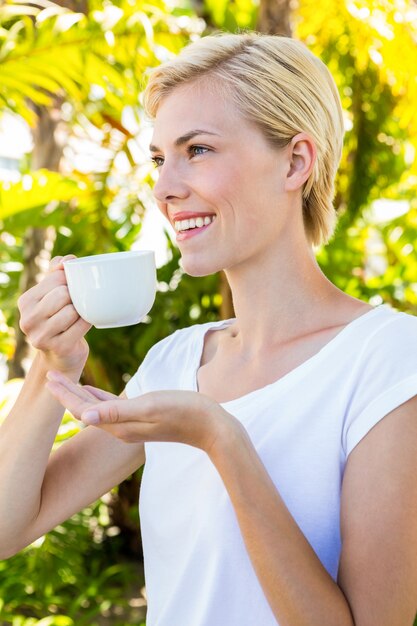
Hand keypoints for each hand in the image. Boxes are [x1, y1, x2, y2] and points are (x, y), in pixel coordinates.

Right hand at [18, 255, 91, 374]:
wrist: (61, 354)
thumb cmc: (59, 317)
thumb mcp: (53, 293)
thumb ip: (58, 271)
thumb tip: (68, 259)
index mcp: (25, 301)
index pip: (55, 278)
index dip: (70, 280)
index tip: (72, 288)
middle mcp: (28, 319)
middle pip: (63, 294)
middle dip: (75, 296)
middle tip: (76, 303)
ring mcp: (41, 336)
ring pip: (72, 310)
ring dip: (81, 310)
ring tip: (78, 315)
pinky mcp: (58, 347)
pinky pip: (81, 325)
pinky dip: (88, 321)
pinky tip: (85, 322)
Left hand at [45, 370, 239, 454]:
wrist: (211, 426)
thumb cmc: (183, 412)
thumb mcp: (149, 407)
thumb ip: (116, 412)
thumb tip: (82, 417)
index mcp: (119, 426)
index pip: (82, 410)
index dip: (64, 394)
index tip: (49, 376)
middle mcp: (121, 428)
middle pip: (85, 409)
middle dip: (66, 393)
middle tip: (48, 374)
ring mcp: (131, 424)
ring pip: (96, 409)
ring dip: (79, 394)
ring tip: (64, 380)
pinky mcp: (141, 418)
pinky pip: (112, 408)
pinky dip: (97, 398)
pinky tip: (91, 391)